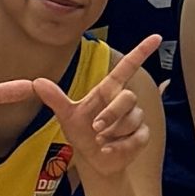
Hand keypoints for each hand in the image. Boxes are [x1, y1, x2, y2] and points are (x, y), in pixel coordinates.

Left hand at [37, 36, 160, 180]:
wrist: (93, 159)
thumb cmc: (82, 132)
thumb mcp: (67, 116)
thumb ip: (55, 99)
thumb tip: (37, 82)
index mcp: (108, 90)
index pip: (128, 66)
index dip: (141, 51)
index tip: (156, 37)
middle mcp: (124, 101)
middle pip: (128, 97)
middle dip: (111, 113)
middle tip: (96, 127)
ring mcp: (135, 118)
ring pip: (132, 119)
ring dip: (113, 132)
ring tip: (100, 140)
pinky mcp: (142, 135)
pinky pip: (136, 137)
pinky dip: (119, 146)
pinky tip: (109, 149)